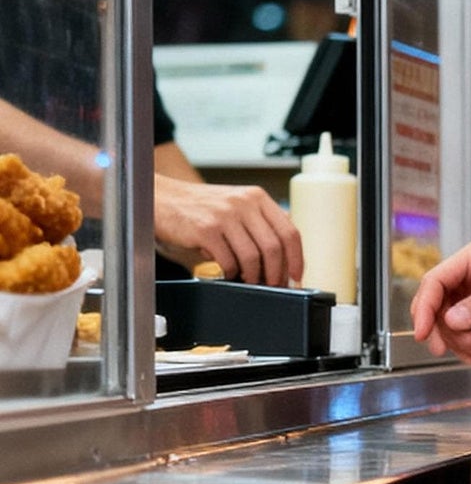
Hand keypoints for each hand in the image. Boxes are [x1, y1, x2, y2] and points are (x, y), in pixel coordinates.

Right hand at [153, 174, 302, 286]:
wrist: (160, 197)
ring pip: (253, 257)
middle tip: (273, 286)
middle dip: (276, 274)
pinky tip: (227, 273)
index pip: (289, 231)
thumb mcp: (234, 206)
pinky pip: (228, 261)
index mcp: (256, 197)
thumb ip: (257, 225)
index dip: (297, 258)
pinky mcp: (206, 230)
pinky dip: (231, 274)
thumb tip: (280, 260)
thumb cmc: (198, 207)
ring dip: (254, 277)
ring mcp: (225, 216)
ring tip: (249, 281)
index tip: (296, 276)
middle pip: (274, 247)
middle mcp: (244, 203)